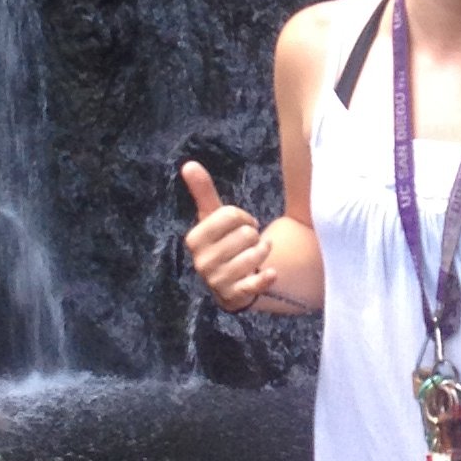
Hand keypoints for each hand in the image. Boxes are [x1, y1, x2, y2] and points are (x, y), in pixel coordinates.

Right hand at [181, 161, 274, 311]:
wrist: (231, 282)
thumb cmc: (223, 243)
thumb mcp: (212, 218)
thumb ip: (203, 192)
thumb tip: (188, 164)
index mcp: (195, 239)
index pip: (230, 215)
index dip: (243, 217)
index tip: (242, 225)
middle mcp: (202, 262)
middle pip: (246, 234)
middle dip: (253, 236)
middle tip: (247, 244)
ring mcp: (217, 281)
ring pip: (255, 254)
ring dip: (262, 252)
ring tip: (257, 255)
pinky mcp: (235, 297)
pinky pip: (256, 284)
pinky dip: (267, 277)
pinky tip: (271, 273)